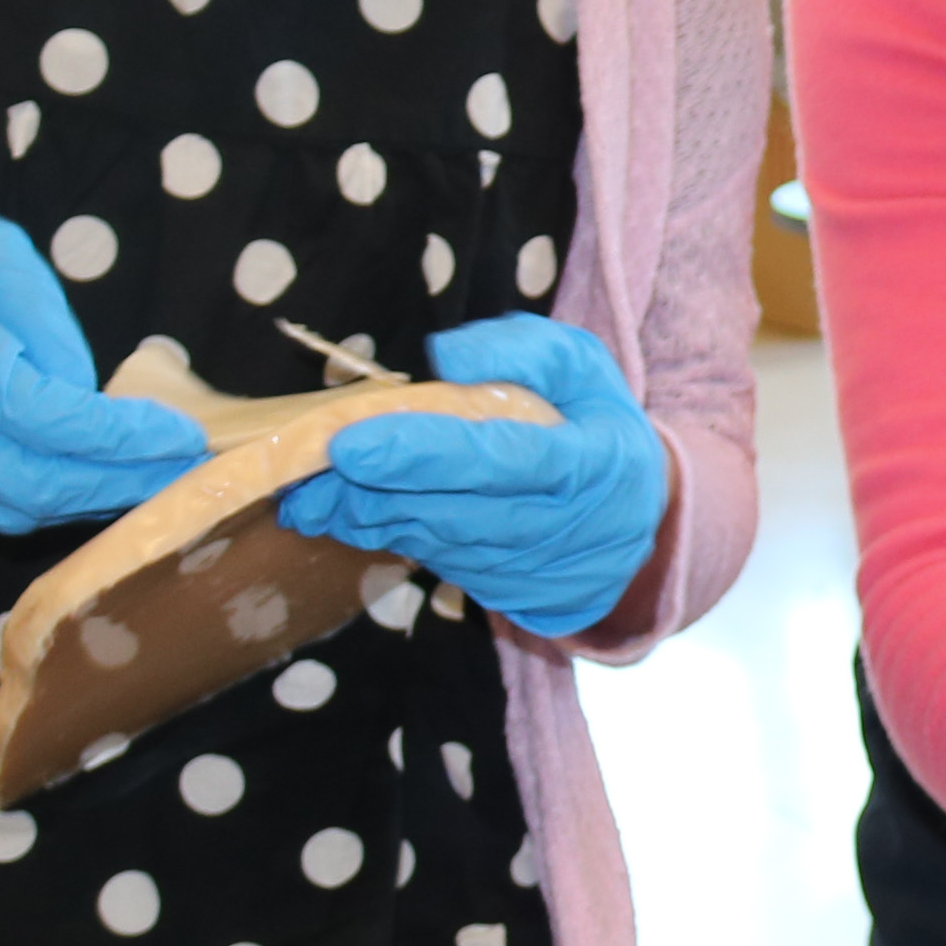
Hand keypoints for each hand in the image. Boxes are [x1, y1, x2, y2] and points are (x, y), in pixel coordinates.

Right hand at [0, 183, 203, 527]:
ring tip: (147, 475)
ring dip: (83, 499)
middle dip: (119, 481)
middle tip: (186, 468)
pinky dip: (37, 498)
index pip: (45, 417)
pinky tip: (82, 476)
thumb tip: (84, 384)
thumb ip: (38, 309)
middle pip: (34, 481)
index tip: (182, 433)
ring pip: (8, 508)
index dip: (119, 436)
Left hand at [280, 316, 668, 637]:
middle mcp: (558, 525)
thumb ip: (520, 350)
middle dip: (371, 488)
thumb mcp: (581, 364)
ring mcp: (531, 569)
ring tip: (308, 491)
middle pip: (452, 511)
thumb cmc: (596, 421)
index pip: (499, 459)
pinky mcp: (507, 595)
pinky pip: (435, 561)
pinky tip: (345, 513)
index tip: (350, 443)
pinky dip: (386, 536)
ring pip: (434, 542)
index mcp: (587, 462)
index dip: (423, 452)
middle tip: (305, 466)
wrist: (640, 519)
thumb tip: (444, 360)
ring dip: (363, 517)